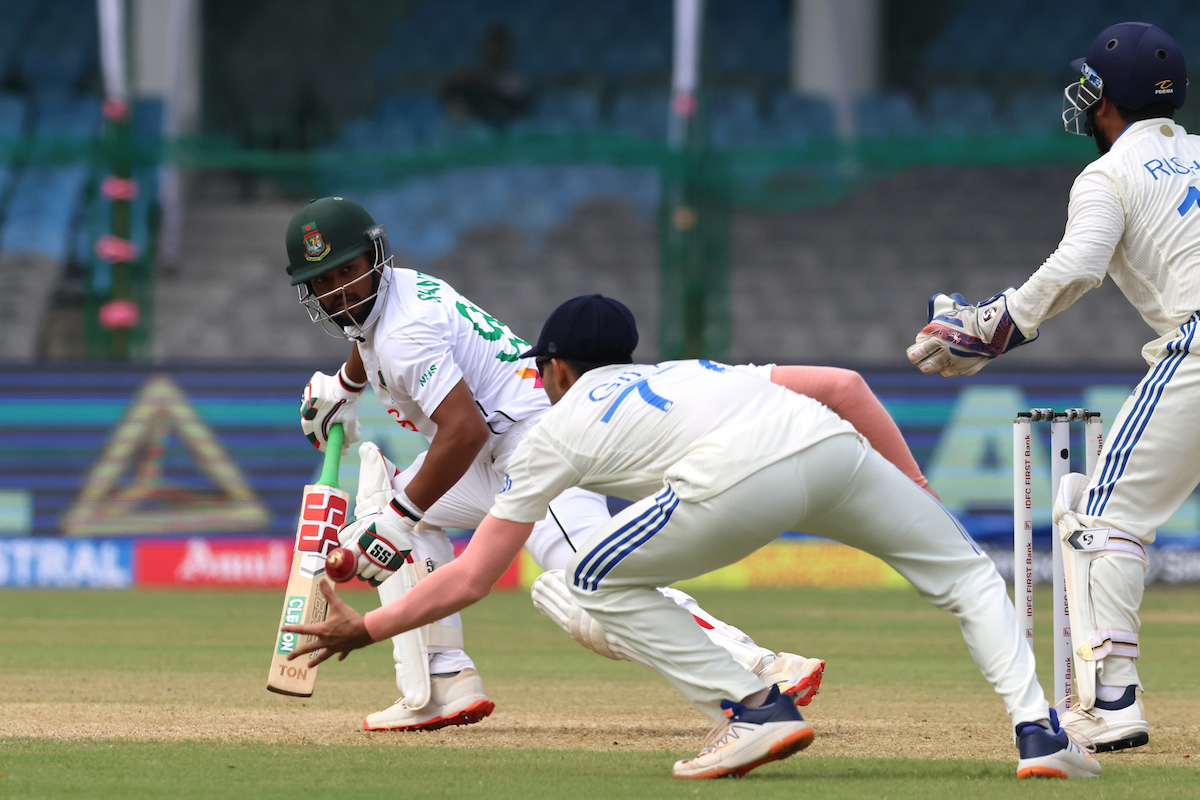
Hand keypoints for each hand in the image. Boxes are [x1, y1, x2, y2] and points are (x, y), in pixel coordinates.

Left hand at [283, 579, 374, 666]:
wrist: (365, 631)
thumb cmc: (351, 618)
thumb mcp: (338, 605)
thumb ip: (328, 594)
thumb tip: (322, 581)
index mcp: (322, 630)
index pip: (303, 629)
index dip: (292, 628)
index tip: (282, 629)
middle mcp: (326, 641)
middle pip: (308, 648)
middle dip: (297, 653)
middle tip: (288, 658)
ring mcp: (335, 647)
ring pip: (322, 656)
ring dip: (315, 660)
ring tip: (308, 666)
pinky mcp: (345, 649)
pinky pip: (340, 653)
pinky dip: (339, 655)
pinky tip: (338, 658)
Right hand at [300, 367, 363, 452]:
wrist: (344, 381)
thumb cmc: (344, 402)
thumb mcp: (350, 421)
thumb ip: (350, 434)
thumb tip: (351, 441)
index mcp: (312, 422)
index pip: (321, 441)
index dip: (333, 448)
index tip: (344, 451)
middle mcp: (308, 414)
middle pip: (323, 432)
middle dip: (338, 436)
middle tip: (349, 439)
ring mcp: (311, 406)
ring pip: (327, 422)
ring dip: (341, 426)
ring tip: (356, 425)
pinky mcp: (317, 398)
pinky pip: (326, 413)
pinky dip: (337, 418)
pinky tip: (350, 417)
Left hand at [337, 513, 414, 585]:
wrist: (398, 523)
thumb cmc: (378, 526)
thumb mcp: (362, 528)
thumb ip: (351, 540)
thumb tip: (342, 552)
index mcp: (362, 541)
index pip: (350, 557)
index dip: (347, 562)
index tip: (346, 565)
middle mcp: (372, 551)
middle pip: (358, 567)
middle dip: (355, 570)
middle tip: (355, 570)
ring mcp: (383, 558)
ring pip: (368, 573)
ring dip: (364, 575)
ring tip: (364, 574)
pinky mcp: (393, 563)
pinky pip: (382, 577)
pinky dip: (375, 580)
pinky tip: (372, 581)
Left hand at [906, 288, 1035, 376]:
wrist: (993, 327)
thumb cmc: (968, 318)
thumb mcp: (946, 317)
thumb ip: (932, 327)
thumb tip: (921, 338)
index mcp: (936, 341)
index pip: (915, 355)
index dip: (913, 353)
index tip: (915, 351)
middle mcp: (945, 356)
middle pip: (925, 368)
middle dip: (923, 363)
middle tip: (925, 357)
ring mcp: (957, 364)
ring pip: (940, 372)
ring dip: (939, 366)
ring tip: (942, 357)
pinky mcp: (968, 369)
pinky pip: (956, 371)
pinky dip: (955, 366)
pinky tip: (957, 358)